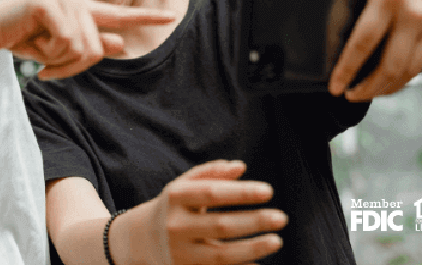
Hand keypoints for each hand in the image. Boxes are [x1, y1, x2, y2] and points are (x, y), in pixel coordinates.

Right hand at [0, 0, 174, 78]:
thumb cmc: (22, 38)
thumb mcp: (58, 49)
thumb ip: (89, 45)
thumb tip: (120, 44)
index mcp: (81, 10)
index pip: (119, 14)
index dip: (145, 16)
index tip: (170, 16)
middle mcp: (76, 0)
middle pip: (96, 48)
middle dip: (73, 68)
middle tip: (50, 72)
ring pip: (82, 48)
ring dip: (58, 61)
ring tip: (39, 55)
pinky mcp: (47, 3)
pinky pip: (65, 42)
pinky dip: (48, 54)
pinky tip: (33, 47)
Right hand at [137, 161, 285, 264]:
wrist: (140, 240)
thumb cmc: (172, 207)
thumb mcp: (183, 186)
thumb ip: (210, 173)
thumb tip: (240, 167)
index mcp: (175, 198)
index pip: (211, 193)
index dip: (241, 192)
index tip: (268, 191)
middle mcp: (175, 226)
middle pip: (220, 225)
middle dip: (254, 221)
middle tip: (281, 217)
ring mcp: (180, 252)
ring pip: (222, 255)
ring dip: (252, 248)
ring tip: (277, 240)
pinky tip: (259, 262)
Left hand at [314, 0, 421, 99]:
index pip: (363, 43)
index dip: (347, 69)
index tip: (335, 85)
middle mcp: (413, 14)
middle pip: (389, 66)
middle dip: (367, 88)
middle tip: (348, 94)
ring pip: (410, 69)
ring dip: (387, 87)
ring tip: (366, 92)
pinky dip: (407, 76)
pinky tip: (391, 79)